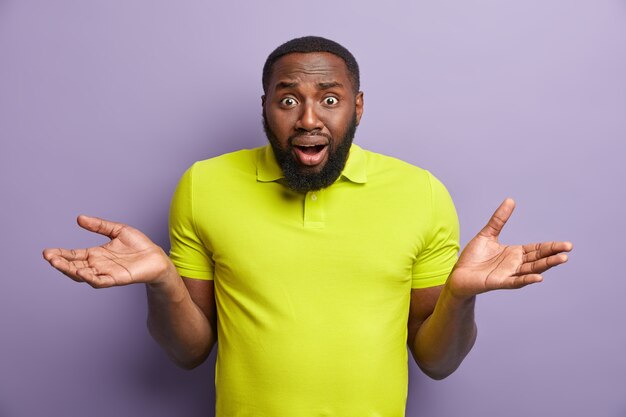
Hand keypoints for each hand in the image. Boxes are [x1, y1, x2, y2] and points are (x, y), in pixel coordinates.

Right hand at [43, 216, 174, 287]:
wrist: (157, 257)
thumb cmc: (139, 245)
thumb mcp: (117, 230)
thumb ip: (99, 225)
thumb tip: (79, 218)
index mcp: (96, 254)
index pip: (73, 255)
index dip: (61, 254)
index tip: (47, 252)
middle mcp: (98, 265)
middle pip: (73, 266)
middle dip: (60, 262)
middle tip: (48, 257)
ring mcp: (106, 273)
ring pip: (83, 275)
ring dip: (70, 270)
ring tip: (58, 263)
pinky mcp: (117, 279)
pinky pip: (101, 280)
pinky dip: (90, 278)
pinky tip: (81, 272)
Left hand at [447, 199, 572, 298]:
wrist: (458, 274)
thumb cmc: (473, 257)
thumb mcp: (487, 234)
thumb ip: (499, 219)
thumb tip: (511, 200)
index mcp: (514, 253)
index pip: (537, 249)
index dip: (550, 246)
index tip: (566, 244)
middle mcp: (515, 264)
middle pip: (538, 259)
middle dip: (553, 254)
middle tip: (568, 249)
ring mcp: (508, 274)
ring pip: (531, 269)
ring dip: (546, 265)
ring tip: (561, 259)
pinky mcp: (499, 282)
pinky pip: (515, 281)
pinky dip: (527, 279)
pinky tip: (538, 277)